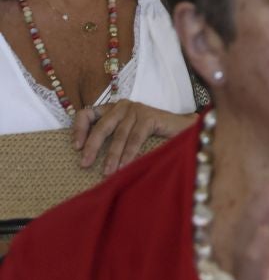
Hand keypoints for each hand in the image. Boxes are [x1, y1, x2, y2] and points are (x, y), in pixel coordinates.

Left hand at [76, 99, 196, 173]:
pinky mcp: (149, 116)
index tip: (76, 147)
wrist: (180, 130)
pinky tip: (125, 166)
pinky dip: (129, 154)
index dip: (79, 129)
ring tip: (107, 173)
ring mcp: (136, 110)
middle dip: (92, 147)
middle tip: (85, 164)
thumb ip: (109, 140)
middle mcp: (122, 106)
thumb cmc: (149, 136)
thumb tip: (86, 159)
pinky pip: (135, 138)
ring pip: (119, 135)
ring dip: (112, 156)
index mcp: (112, 109)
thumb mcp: (124, 135)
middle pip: (101, 126)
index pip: (87, 113)